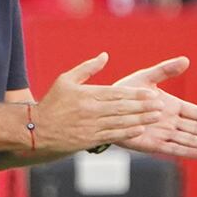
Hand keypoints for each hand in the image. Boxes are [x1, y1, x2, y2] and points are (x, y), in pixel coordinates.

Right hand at [32, 53, 168, 154]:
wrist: (36, 129)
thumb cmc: (51, 103)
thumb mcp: (65, 80)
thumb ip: (87, 68)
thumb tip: (105, 56)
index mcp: (87, 94)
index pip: (116, 93)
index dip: (135, 94)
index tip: (151, 93)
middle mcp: (91, 110)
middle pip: (122, 108)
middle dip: (143, 106)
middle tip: (160, 105)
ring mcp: (91, 126)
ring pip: (121, 122)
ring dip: (140, 119)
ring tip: (156, 116)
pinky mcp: (89, 140)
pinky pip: (112, 135)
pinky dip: (127, 132)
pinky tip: (140, 129)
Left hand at [111, 57, 196, 160]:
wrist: (106, 108)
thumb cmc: (126, 92)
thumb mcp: (147, 77)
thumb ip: (166, 70)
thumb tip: (186, 60)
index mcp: (172, 106)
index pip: (196, 113)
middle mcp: (170, 121)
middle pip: (196, 129)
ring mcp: (162, 133)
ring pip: (189, 140)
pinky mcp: (152, 144)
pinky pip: (173, 149)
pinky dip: (187, 151)